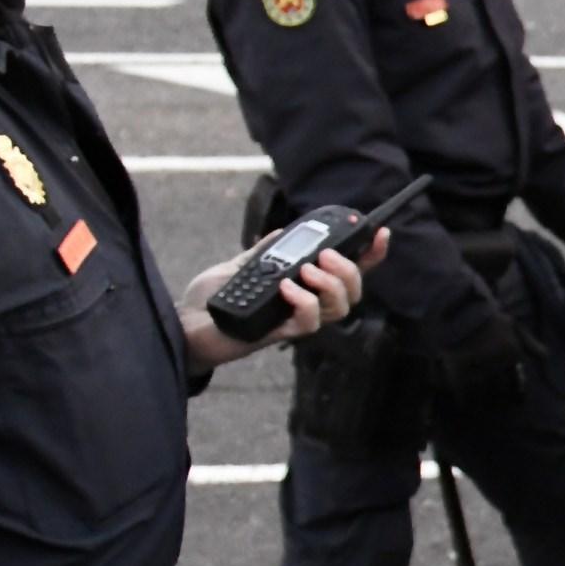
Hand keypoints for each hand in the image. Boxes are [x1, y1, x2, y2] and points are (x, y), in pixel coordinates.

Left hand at [177, 245, 362, 371]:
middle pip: (353, 291)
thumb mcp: (239, 266)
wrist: (184, 323)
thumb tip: (284, 232)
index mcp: (303, 286)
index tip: (380, 232)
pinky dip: (304, 301)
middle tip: (325, 255)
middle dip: (349, 269)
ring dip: (331, 285)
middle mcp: (306, 305)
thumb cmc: (211, 300)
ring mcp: (295, 320)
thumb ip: (263, 253)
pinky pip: (310, 323)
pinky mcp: (281, 333)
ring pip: (340, 308)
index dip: (370, 254)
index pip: (346, 271)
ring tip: (308, 269)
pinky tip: (286, 287)